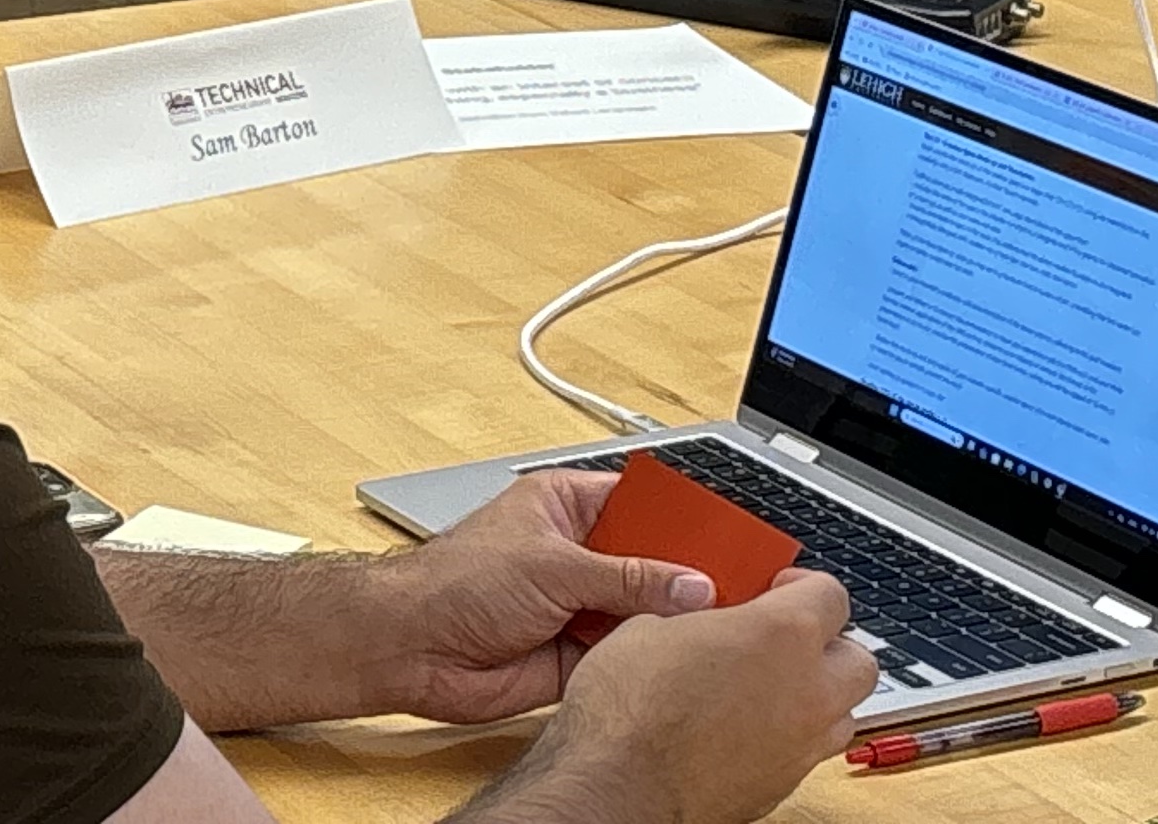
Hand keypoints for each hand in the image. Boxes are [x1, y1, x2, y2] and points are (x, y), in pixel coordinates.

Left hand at [367, 465, 728, 724]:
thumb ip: (627, 577)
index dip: (684, 518)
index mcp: (564, 504)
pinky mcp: (577, 651)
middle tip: (744, 586)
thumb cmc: (455, 582)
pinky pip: (630, 650)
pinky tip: (686, 655)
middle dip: (689, 573)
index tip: (731, 535)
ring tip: (728, 622)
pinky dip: (654, 654)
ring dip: (675, 618)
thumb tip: (691, 583)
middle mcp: (575, 552)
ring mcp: (578, 602)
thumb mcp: (552, 566)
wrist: (413, 648)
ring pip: (646, 608)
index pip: (641, 502)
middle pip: (651, 559)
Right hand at [486, 570, 874, 823]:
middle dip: (829, 644)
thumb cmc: (631, 708)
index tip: (778, 589)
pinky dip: (791, 735)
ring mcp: (802, 745)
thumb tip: (700, 614)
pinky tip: (746, 727)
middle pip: (859, 659)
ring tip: (769, 685)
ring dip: (819, 694)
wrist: (621, 784)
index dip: (803, 586)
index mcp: (781, 634)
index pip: (831, 594)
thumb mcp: (650, 626)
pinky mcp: (786, 785)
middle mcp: (808, 691)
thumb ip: (697, 616)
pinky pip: (810, 751)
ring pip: (844, 712)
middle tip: (785, 637)